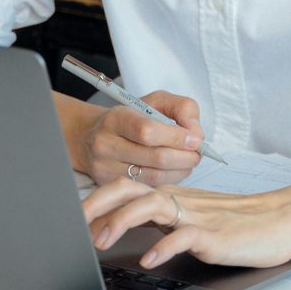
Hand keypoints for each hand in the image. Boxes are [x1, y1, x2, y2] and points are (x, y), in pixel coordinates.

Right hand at [76, 90, 204, 185]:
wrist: (93, 136)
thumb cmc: (131, 118)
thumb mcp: (156, 102)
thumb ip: (182, 109)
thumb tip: (196, 134)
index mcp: (116, 118)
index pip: (148, 131)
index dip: (177, 138)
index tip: (195, 139)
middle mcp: (106, 144)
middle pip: (155, 158)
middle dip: (185, 157)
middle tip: (197, 153)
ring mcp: (105, 168)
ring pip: (155, 177)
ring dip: (180, 170)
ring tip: (188, 161)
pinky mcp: (110, 185)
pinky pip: (149, 187)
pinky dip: (169, 180)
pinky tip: (174, 170)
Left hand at [81, 179, 290, 269]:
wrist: (282, 219)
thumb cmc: (238, 222)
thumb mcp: (193, 219)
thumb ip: (163, 221)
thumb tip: (124, 229)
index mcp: (172, 197)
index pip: (126, 188)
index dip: (96, 199)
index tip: (72, 216)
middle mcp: (180, 201)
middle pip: (130, 190)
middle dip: (97, 205)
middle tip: (73, 224)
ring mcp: (197, 216)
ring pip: (152, 206)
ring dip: (122, 221)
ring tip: (101, 241)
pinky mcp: (215, 234)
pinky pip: (185, 236)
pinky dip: (164, 246)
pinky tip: (150, 258)